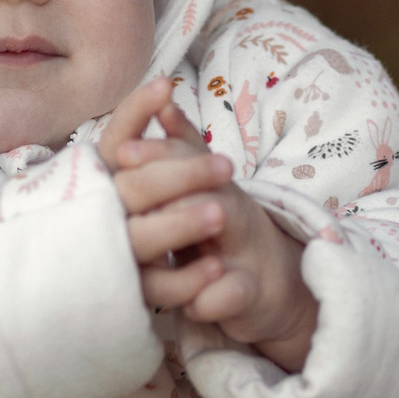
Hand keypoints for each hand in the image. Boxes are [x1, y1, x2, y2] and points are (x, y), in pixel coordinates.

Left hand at [100, 77, 318, 372]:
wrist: (275, 286)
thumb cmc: (220, 231)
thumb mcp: (200, 187)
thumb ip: (180, 146)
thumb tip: (160, 95)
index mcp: (210, 183)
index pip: (182, 155)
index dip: (155, 150)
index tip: (123, 149)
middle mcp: (228, 208)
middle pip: (200, 181)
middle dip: (168, 172)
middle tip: (128, 164)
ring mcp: (242, 250)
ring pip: (221, 225)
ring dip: (192, 220)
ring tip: (161, 217)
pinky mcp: (252, 294)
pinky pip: (233, 293)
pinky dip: (214, 296)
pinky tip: (195, 302)